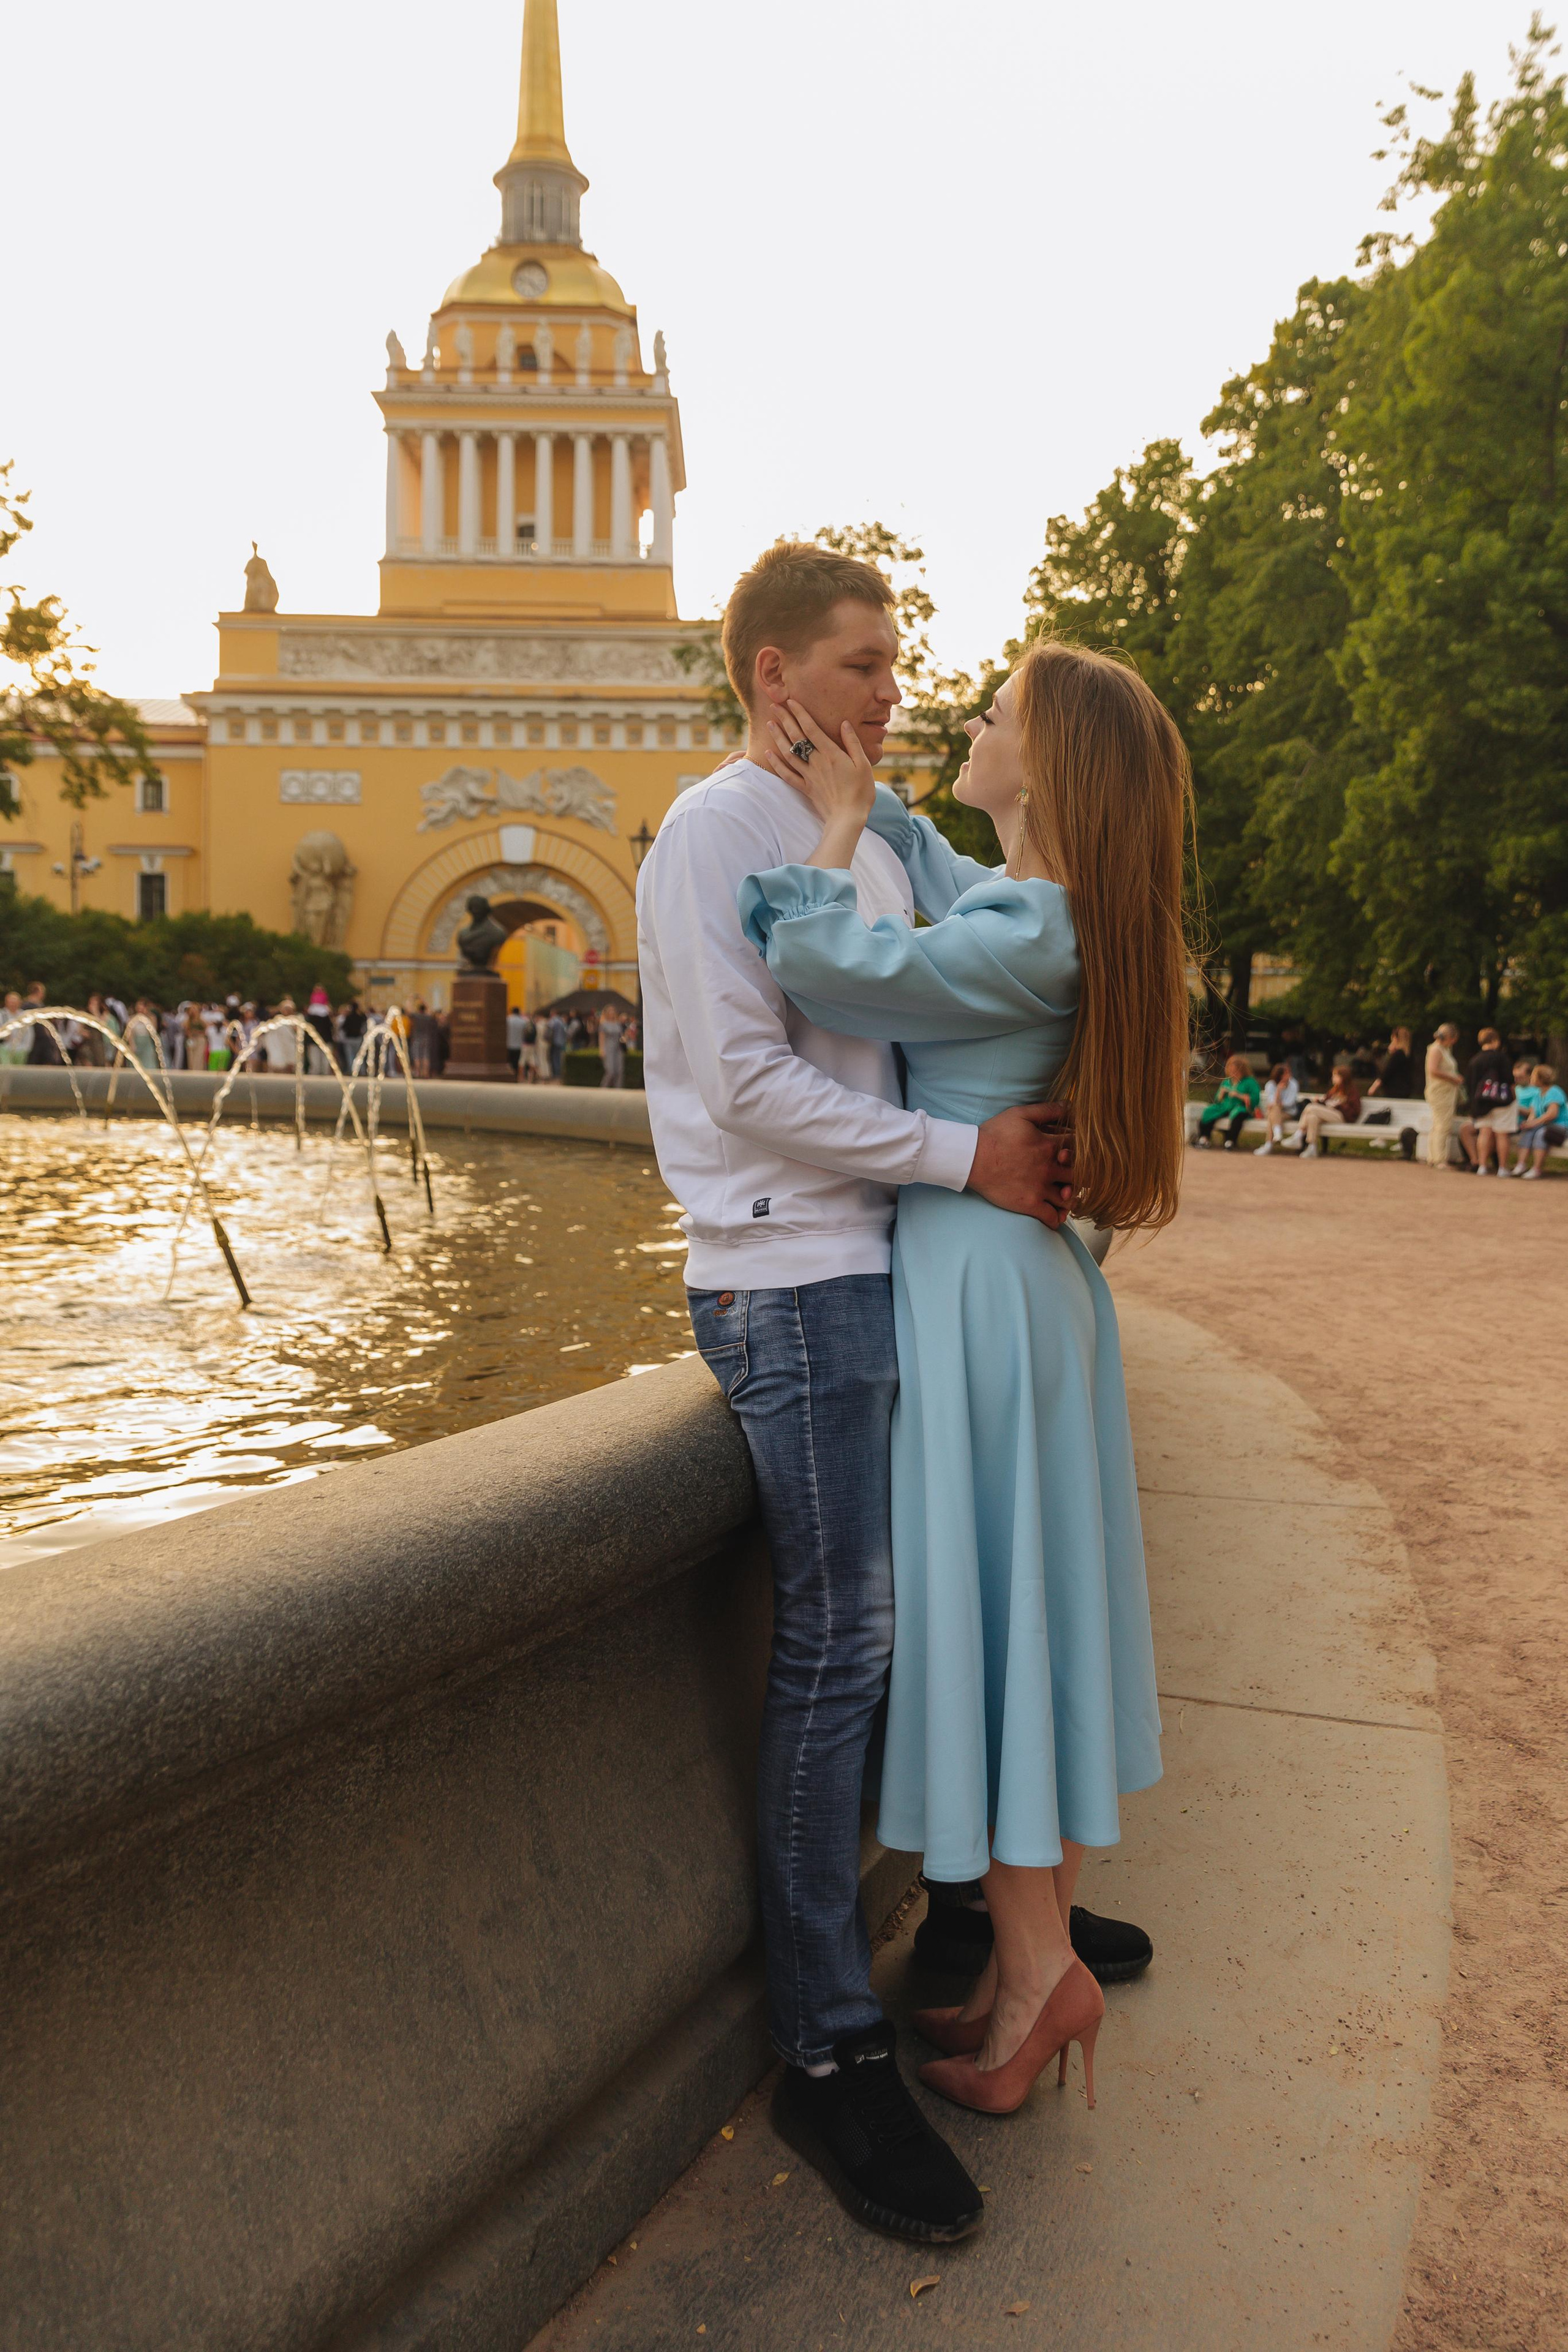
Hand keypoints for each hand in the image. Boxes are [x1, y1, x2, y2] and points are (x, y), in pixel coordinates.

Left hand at [761, 699, 876, 834]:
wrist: (848, 818)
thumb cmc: (861, 791)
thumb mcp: (864, 764)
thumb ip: (853, 743)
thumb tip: (844, 724)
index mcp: (831, 754)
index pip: (811, 729)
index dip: (800, 713)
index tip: (790, 701)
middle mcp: (816, 762)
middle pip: (797, 737)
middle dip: (785, 719)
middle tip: (774, 706)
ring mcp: (808, 775)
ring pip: (789, 753)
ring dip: (778, 737)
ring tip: (769, 724)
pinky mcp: (805, 788)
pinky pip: (787, 775)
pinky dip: (776, 764)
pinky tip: (768, 754)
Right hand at [967, 1102, 1074, 1228]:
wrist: (972, 1158)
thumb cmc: (994, 1134)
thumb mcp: (1021, 1114)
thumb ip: (1047, 1110)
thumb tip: (1071, 1105)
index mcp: (1050, 1145)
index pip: (1081, 1149)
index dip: (1084, 1151)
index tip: (1077, 1154)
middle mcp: (1049, 1168)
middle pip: (1080, 1175)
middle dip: (1082, 1175)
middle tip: (1075, 1176)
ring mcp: (1040, 1188)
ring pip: (1069, 1198)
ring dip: (1071, 1197)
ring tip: (1067, 1195)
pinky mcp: (1029, 1204)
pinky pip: (1052, 1218)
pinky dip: (1058, 1218)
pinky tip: (1056, 1213)